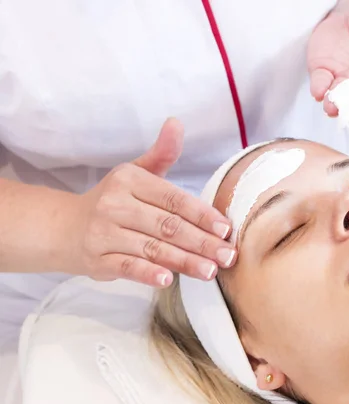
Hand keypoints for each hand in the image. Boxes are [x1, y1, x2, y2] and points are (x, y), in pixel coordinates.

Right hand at [65, 118, 235, 286]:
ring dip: (184, 261)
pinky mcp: (97, 259)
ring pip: (151, 248)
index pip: (173, 199)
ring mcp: (104, 233)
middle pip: (167, 226)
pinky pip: (126, 267)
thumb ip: (161, 153)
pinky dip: (147, 273)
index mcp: (130, 181)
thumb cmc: (113, 200)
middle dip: (201, 242)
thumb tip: (176, 123)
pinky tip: (167, 279)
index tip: (225, 229)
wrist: (64, 227)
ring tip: (210, 270)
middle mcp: (115, 205)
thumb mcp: (135, 173)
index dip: (202, 215)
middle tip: (228, 256)